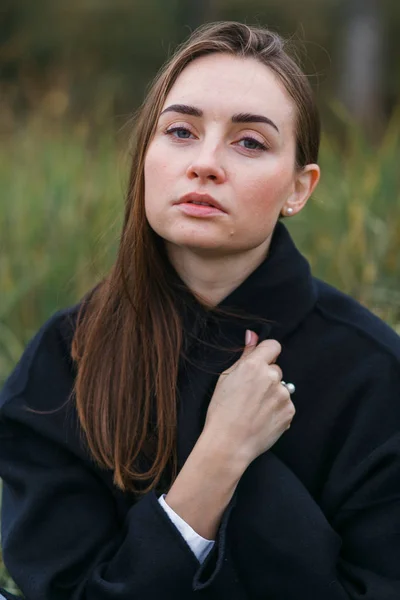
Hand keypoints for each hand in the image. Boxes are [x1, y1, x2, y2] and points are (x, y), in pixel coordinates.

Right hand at [202, 330, 294, 469]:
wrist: (228, 443)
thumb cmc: (221, 411)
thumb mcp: (226, 378)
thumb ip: (245, 355)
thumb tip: (252, 335)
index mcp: (254, 365)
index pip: (273, 346)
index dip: (266, 354)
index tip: (260, 363)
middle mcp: (271, 377)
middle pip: (275, 369)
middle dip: (266, 378)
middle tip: (250, 395)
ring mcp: (282, 395)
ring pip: (281, 388)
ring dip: (272, 395)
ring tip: (255, 410)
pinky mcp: (289, 412)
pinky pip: (285, 405)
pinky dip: (277, 410)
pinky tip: (262, 419)